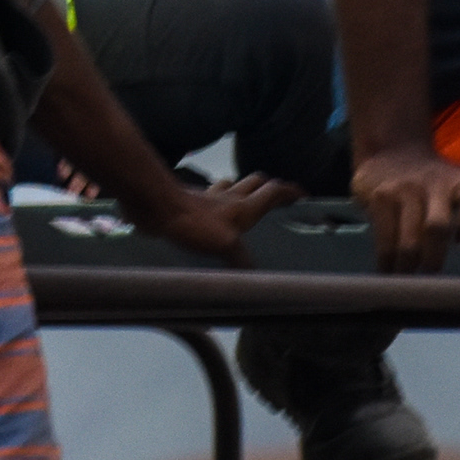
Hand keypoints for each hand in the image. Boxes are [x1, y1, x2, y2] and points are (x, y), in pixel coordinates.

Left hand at [144, 171, 301, 265]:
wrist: (157, 207)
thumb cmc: (193, 223)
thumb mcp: (225, 245)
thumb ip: (242, 259)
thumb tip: (257, 277)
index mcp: (243, 207)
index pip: (273, 192)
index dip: (289, 191)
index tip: (302, 194)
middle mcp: (228, 197)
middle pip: (255, 183)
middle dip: (268, 186)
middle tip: (275, 196)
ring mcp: (207, 198)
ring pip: (231, 185)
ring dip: (241, 189)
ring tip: (245, 200)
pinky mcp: (189, 202)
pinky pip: (207, 196)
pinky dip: (214, 199)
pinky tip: (210, 210)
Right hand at [352, 143, 459, 274]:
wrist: (393, 153)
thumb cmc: (437, 185)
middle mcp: (436, 183)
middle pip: (436, 228)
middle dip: (434, 259)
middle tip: (431, 276)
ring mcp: (405, 189)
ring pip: (409, 241)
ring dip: (409, 267)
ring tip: (409, 278)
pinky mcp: (380, 197)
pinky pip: (384, 239)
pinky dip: (387, 261)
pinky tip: (390, 269)